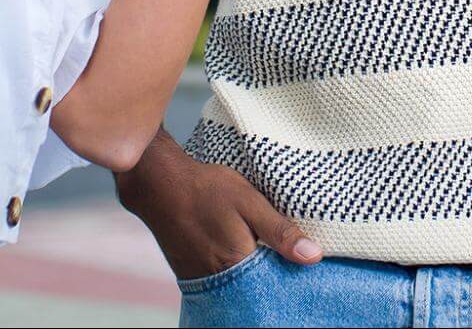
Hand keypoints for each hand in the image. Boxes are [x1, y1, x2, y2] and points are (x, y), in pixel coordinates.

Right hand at [116, 129, 321, 279]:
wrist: (158, 184)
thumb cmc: (206, 188)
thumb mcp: (250, 201)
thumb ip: (280, 231)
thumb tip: (313, 256)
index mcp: (238, 262)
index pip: (274, 284)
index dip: (288, 273)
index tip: (302, 264)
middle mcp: (218, 278)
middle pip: (255, 288)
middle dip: (269, 275)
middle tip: (279, 254)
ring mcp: (200, 278)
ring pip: (236, 285)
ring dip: (249, 273)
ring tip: (258, 251)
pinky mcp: (189, 273)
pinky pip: (218, 280)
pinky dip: (231, 270)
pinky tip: (237, 251)